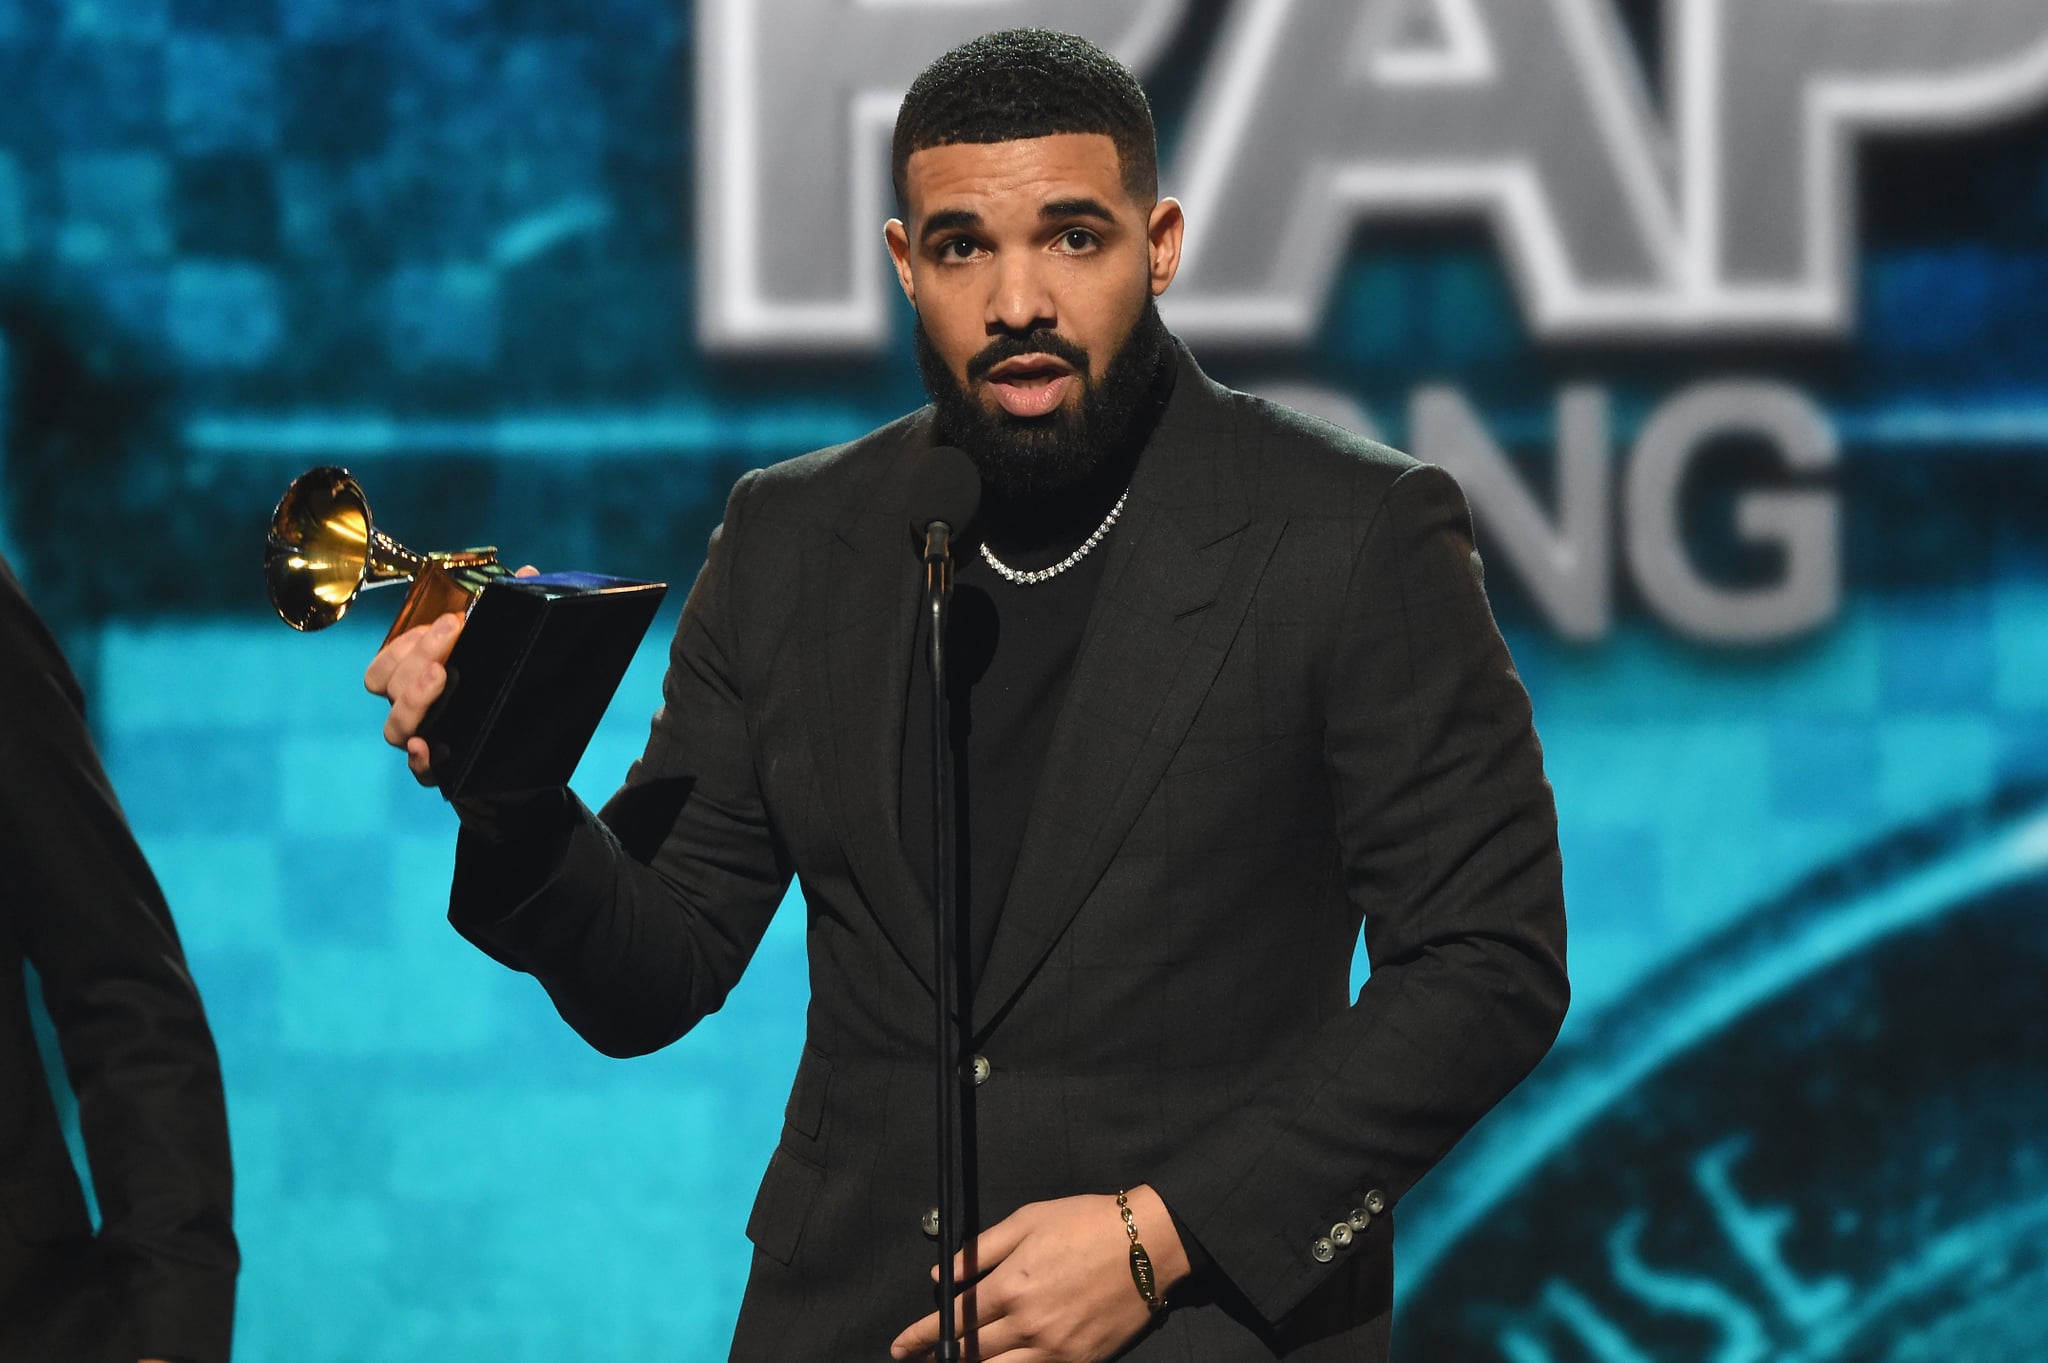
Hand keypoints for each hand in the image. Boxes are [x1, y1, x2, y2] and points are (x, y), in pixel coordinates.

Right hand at [363, 567, 536, 781]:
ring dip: (412, 698)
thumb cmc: (508, 693)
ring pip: (395, 726)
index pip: (385, 665)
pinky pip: (420, 771)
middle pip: (390, 684)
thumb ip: (515, 610)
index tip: (449, 621)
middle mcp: (415, 709)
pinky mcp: (444, 771)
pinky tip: (429, 746)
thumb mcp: (510, 649)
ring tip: (440, 676)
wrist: (530, 753)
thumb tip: (529, 573)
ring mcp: (426, 739)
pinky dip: (420, 760)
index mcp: (419, 680)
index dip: (406, 644)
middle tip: (454, 630)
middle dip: (418, 653)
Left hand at [890, 1185, 1188, 1361]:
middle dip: (937, 1359)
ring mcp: (1055, 1350)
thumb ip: (979, 1250)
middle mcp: (1029, 1324)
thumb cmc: (1086, 1223)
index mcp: (1012, 1285)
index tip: (900, 1346)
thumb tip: (940, 1276)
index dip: (921, 1335)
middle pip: (970, 1353)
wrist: (1149, 1244)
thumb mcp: (1027, 1221)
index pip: (955, 1318)